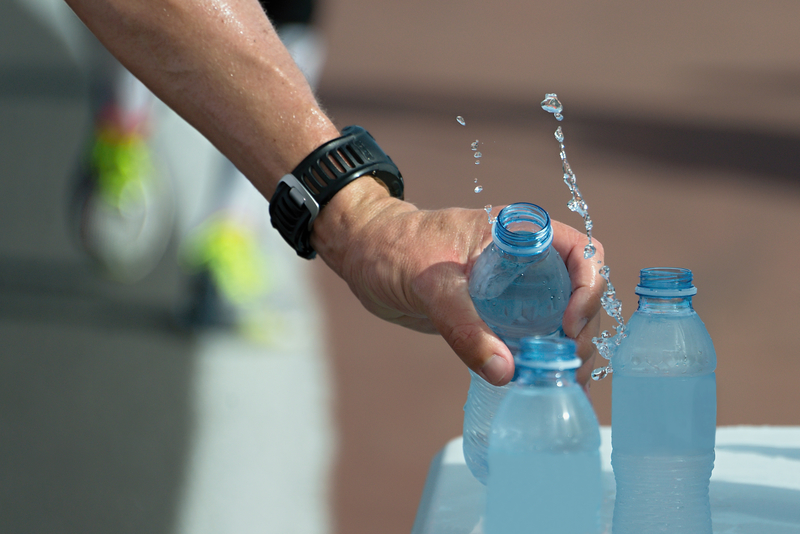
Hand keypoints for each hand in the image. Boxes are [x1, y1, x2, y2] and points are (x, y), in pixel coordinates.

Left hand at [312, 178, 604, 385]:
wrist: (366, 256)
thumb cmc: (396, 250)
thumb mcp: (433, 286)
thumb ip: (465, 327)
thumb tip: (505, 372)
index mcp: (518, 235)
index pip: (579, 251)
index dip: (588, 286)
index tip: (569, 324)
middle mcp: (524, 261)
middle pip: (577, 293)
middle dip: (582, 330)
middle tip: (568, 365)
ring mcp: (514, 289)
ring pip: (561, 317)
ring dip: (568, 350)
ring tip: (562, 381)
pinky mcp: (498, 315)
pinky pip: (533, 336)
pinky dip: (543, 359)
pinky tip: (545, 383)